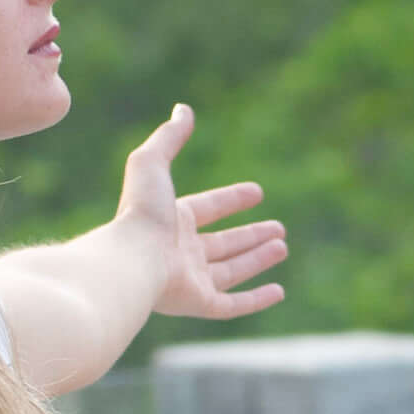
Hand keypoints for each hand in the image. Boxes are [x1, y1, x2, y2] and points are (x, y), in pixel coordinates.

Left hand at [119, 104, 290, 321]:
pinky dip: (257, 299)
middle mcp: (181, 252)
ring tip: (283, 247)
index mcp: (171, 221)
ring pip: (231, 271)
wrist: (131, 259)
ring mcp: (190, 280)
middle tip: (279, 228)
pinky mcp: (198, 304)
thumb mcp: (152, 162)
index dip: (232, 199)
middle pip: (223, 243)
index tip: (257, 193)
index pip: (208, 208)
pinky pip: (233, 305)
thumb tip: (184, 109)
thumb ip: (169, 136)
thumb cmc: (140, 212)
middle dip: (251, 235)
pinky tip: (279, 291)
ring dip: (257, 259)